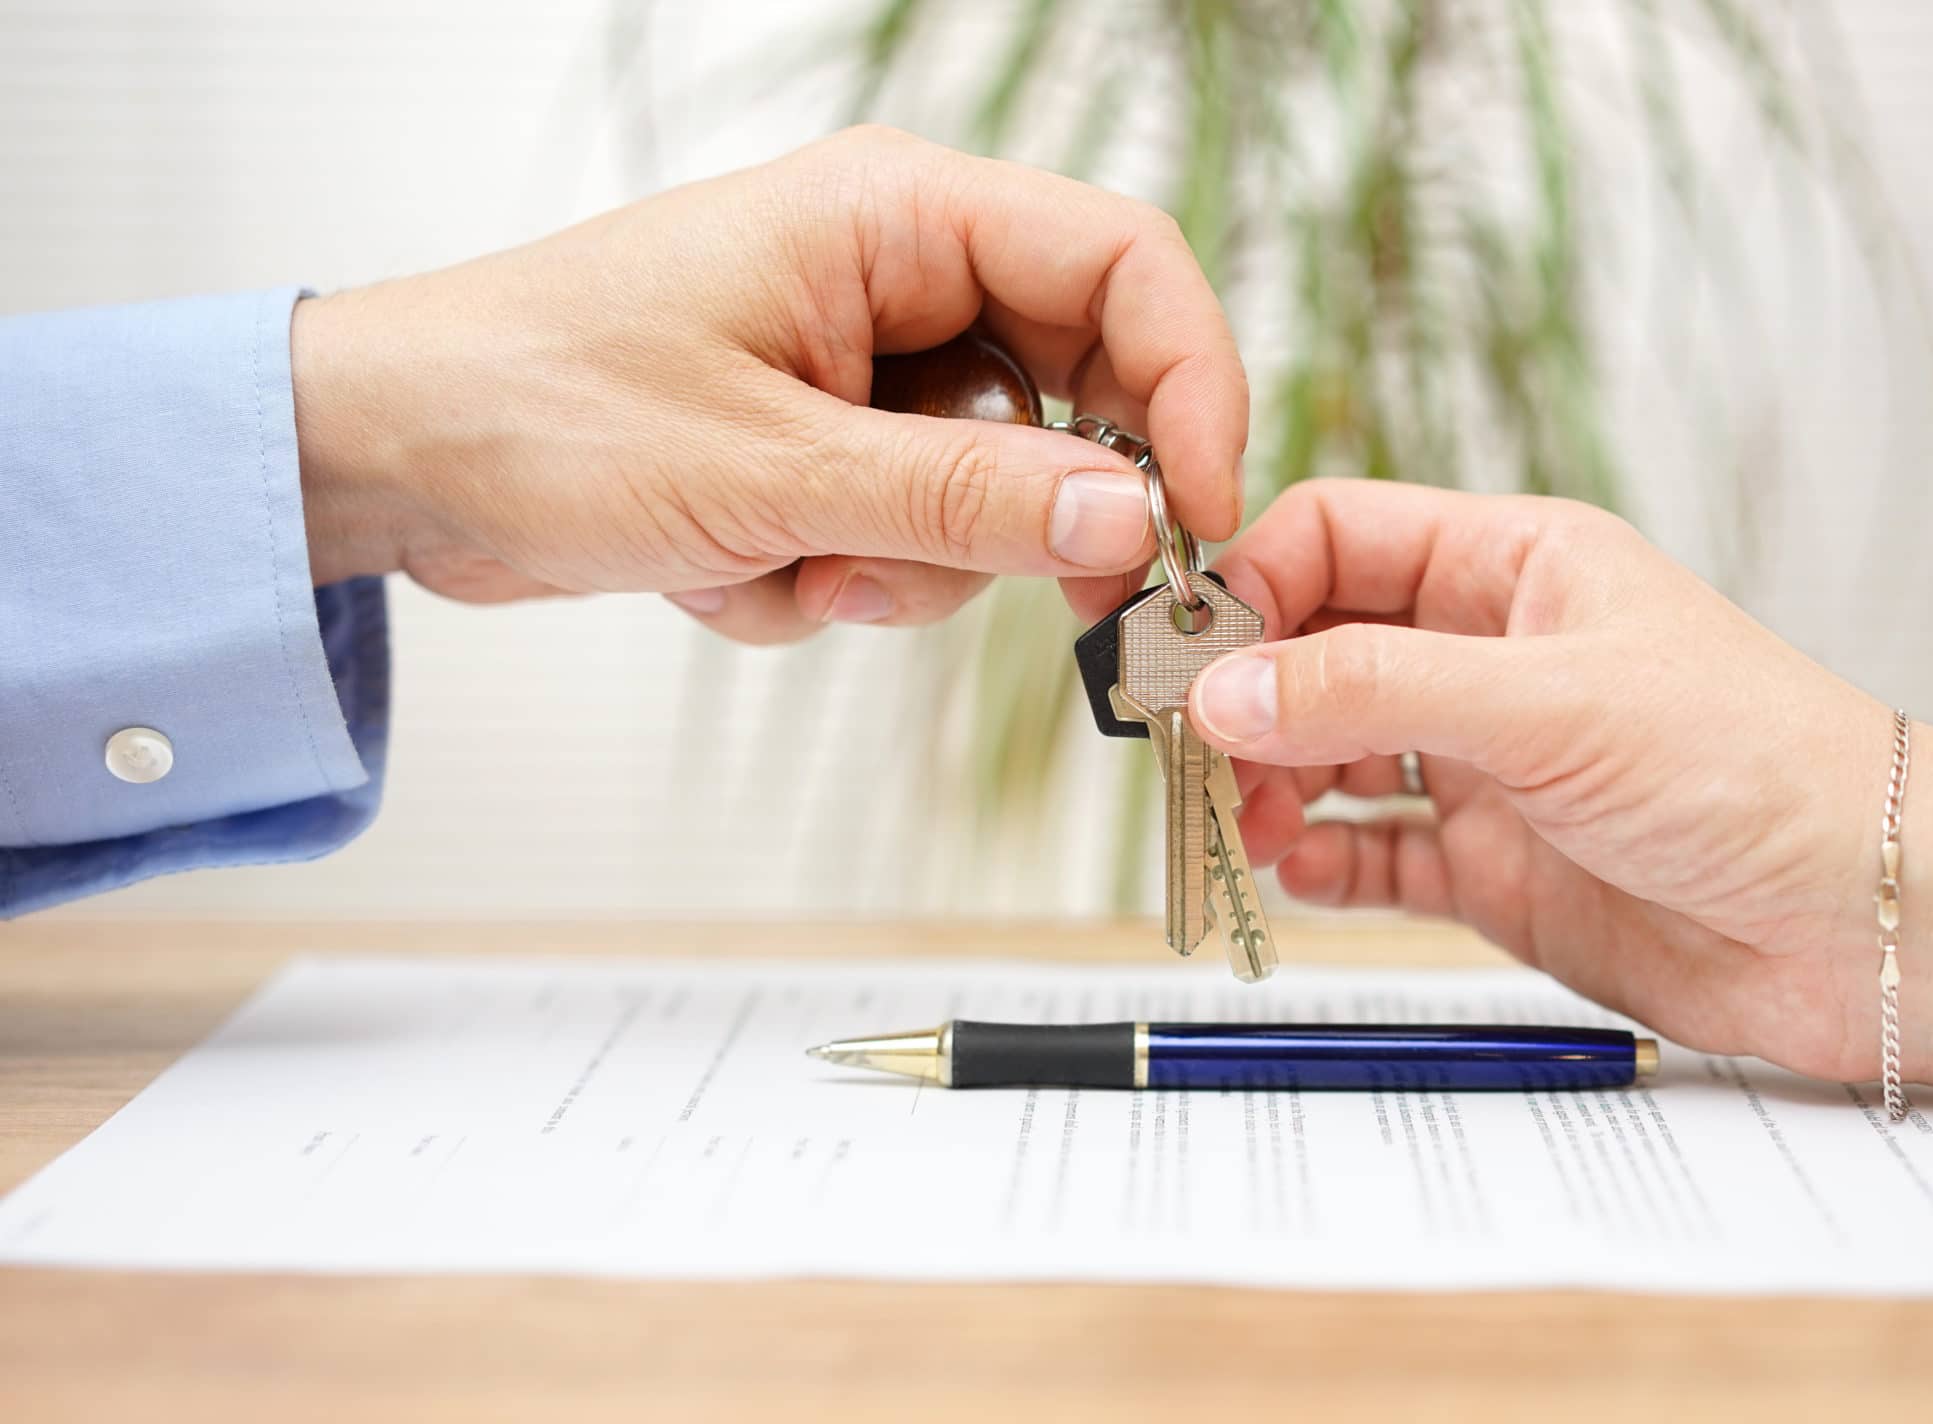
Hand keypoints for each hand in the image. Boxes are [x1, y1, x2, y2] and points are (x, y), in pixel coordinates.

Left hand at [290, 125, 1246, 640]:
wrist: (395, 460)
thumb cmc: (539, 408)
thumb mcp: (770, 469)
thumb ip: (962, 498)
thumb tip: (1127, 519)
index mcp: (896, 217)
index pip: (1124, 268)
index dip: (1193, 386)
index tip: (1201, 517)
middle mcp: (899, 280)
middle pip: (1077, 394)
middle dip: (1023, 515)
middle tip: (1006, 595)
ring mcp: (866, 372)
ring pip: (990, 495)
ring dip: (895, 568)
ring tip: (776, 566)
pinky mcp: (828, 451)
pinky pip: (905, 540)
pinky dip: (828, 581)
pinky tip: (725, 565)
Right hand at [1184, 479, 1932, 1096]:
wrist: (1876, 923)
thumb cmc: (1758, 767)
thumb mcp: (1546, 702)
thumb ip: (1370, 690)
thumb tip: (1221, 688)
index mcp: (1512, 568)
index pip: (1337, 538)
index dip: (1252, 583)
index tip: (1187, 651)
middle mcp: (1489, 659)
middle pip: (1316, 650)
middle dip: (1246, 696)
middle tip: (1190, 751)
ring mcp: (1490, 766)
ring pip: (1332, 756)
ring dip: (1271, 785)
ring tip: (1247, 825)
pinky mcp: (1498, 868)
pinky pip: (1376, 854)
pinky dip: (1325, 863)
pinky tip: (1300, 873)